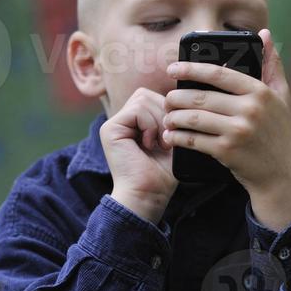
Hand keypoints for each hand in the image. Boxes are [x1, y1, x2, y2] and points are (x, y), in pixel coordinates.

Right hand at [100, 88, 177, 218]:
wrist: (149, 196)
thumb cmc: (162, 174)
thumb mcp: (171, 139)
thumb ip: (169, 116)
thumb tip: (180, 95)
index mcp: (133, 123)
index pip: (151, 96)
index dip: (167, 110)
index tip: (172, 136)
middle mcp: (121, 122)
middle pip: (146, 94)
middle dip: (164, 114)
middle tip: (166, 141)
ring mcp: (113, 124)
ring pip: (142, 99)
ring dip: (158, 121)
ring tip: (159, 144)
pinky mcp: (110, 129)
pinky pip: (137, 109)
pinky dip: (150, 125)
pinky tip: (149, 144)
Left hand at [162, 29, 290, 202]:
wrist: (280, 174)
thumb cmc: (278, 132)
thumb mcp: (281, 97)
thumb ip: (271, 65)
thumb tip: (265, 34)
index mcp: (259, 92)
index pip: (219, 74)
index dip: (191, 69)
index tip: (173, 68)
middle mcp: (249, 110)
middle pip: (201, 97)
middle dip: (177, 97)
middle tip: (167, 99)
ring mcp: (237, 131)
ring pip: (193, 118)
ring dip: (174, 117)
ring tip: (167, 117)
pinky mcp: (226, 151)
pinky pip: (194, 140)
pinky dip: (178, 138)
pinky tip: (170, 136)